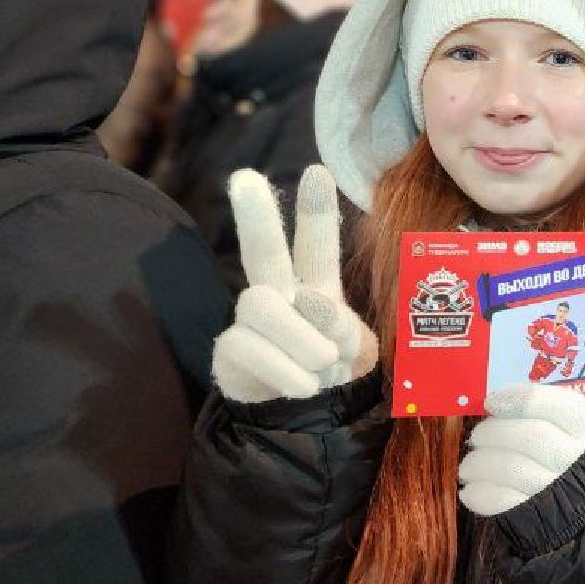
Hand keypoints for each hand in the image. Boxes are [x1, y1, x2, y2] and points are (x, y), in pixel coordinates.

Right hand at [212, 165, 378, 403]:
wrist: (302, 412)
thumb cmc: (331, 365)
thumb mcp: (354, 347)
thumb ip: (342, 326)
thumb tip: (312, 304)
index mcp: (315, 284)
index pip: (316, 246)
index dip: (315, 212)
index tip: (316, 171)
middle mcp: (278, 293)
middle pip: (263, 252)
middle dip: (257, 216)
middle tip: (244, 178)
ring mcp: (250, 319)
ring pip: (260, 306)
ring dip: (299, 337)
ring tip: (324, 362)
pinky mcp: (230, 348)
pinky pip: (252, 348)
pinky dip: (286, 370)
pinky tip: (306, 385)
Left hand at [459, 383, 584, 516]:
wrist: (577, 501)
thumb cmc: (561, 451)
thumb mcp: (562, 423)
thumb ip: (533, 408)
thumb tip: (493, 402)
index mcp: (583, 425)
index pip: (555, 405)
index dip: (516, 399)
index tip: (491, 402)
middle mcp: (574, 456)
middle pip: (529, 436)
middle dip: (491, 433)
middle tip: (477, 437)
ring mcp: (555, 488)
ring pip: (509, 468)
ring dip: (477, 464)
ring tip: (469, 466)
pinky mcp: (534, 515)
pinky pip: (498, 501)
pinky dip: (476, 493)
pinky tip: (472, 488)